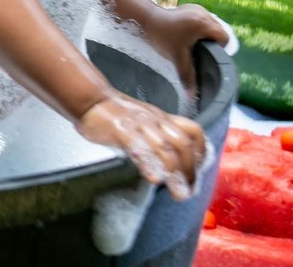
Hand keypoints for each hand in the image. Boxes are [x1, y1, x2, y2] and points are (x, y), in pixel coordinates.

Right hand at [76, 93, 205, 200]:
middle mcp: (154, 120)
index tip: (200, 172)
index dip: (201, 152)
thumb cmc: (117, 114)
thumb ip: (159, 135)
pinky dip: (148, 163)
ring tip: (178, 194)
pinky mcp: (120, 129)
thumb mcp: (145, 120)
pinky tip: (153, 178)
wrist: (91, 99)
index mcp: (162, 119)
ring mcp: (138, 124)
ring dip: (174, 172)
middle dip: (190, 170)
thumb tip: (175, 161)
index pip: (193, 131)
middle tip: (190, 191)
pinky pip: (138, 146)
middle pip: (182, 143)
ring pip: (164, 147)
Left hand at [143, 4, 230, 93]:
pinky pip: (203, 20)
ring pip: (212, 25)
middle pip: (219, 31)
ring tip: (193, 43)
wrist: (145, 19)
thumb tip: (192, 95)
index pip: (224, 38)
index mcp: (203, 24)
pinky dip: (199, 28)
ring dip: (206, 34)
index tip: (206, 54)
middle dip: (212, 42)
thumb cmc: (161, 37)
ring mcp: (197, 8)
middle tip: (199, 50)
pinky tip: (188, 35)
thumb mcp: (176, 57)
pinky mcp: (191, 7)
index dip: (219, 49)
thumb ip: (187, 75)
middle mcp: (203, 13)